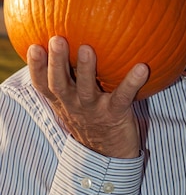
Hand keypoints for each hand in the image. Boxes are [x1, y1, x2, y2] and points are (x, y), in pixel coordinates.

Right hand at [28, 36, 148, 157]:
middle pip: (59, 84)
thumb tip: (78, 40)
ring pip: (86, 90)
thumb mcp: (76, 100)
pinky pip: (123, 96)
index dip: (36, 67)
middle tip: (56, 39)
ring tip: (86, 49)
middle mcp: (74, 105)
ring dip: (85, 69)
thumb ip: (72, 76)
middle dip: (56, 62)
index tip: (33, 47)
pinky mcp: (115, 114)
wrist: (109, 155)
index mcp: (63, 101)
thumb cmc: (93, 118)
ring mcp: (94, 110)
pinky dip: (132, 82)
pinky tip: (142, 67)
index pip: (43, 84)